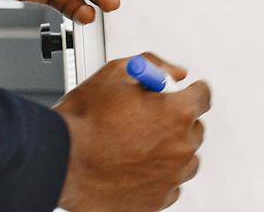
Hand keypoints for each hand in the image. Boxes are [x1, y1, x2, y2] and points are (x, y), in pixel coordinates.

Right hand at [56, 54, 210, 211]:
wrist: (60, 161)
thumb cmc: (85, 121)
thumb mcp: (116, 73)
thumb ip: (154, 66)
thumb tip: (173, 73)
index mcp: (177, 112)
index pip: (203, 96)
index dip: (189, 91)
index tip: (182, 94)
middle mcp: (180, 147)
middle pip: (195, 129)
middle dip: (177, 121)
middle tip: (150, 120)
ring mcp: (170, 177)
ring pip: (185, 160)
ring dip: (170, 151)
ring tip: (138, 146)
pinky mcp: (156, 202)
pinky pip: (169, 186)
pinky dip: (157, 177)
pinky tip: (134, 167)